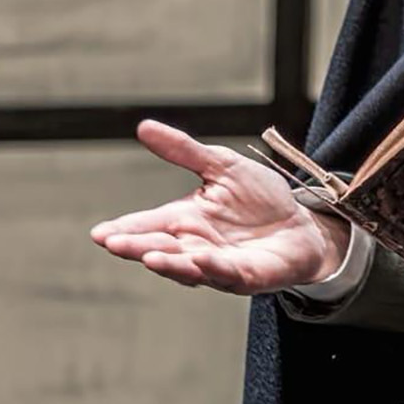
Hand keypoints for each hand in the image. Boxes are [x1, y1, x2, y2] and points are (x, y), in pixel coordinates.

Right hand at [90, 120, 349, 293]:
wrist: (304, 224)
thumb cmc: (260, 199)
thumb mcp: (223, 167)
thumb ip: (185, 152)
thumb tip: (144, 127)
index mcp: (184, 220)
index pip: (147, 225)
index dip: (124, 230)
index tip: (100, 234)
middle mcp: (195, 246)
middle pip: (160, 248)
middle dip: (136, 246)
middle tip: (113, 243)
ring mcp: (220, 265)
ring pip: (188, 267)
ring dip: (169, 263)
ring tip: (148, 256)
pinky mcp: (248, 276)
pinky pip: (228, 274)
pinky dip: (213, 268)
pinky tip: (200, 260)